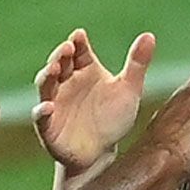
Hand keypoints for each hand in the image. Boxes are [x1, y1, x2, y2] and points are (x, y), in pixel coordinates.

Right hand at [33, 28, 155, 173]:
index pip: (78, 50)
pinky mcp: (48, 126)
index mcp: (84, 69)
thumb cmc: (112, 119)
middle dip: (60, 54)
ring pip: (45, 85)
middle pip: (59, 62)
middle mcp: (66, 82)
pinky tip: (48, 107)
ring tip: (54, 68)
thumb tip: (149, 35)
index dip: (77, 41)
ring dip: (47, 75)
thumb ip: (137, 64)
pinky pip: (40, 117)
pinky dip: (41, 111)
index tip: (80, 35)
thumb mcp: (128, 90)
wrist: (101, 155)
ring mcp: (54, 102)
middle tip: (68, 48)